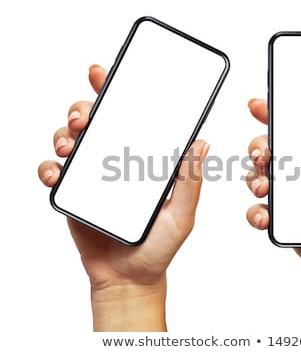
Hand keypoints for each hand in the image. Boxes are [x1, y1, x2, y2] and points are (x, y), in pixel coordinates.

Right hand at [38, 65, 208, 330]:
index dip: (117, 93)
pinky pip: (53, 172)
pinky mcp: (72, 193)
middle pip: (96, 121)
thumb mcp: (183, 215)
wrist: (129, 278)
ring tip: (71, 143)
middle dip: (85, 107)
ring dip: (65, 133)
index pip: (131, 118)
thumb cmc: (158, 247)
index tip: (107, 75)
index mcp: (143, 159)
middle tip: (86, 114)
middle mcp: (116, 161)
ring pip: (71, 139)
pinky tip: (55, 173)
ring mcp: (92, 176)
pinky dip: (48, 167)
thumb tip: (201, 144)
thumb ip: (190, 182)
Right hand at [246, 98, 300, 330]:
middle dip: (258, 146)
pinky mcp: (284, 223)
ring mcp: (293, 201)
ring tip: (263, 187)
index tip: (262, 106)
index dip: (278, 116)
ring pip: (258, 178)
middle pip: (272, 152)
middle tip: (264, 154)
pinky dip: (254, 213)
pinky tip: (265, 217)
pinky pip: (259, 213)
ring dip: (252, 177)